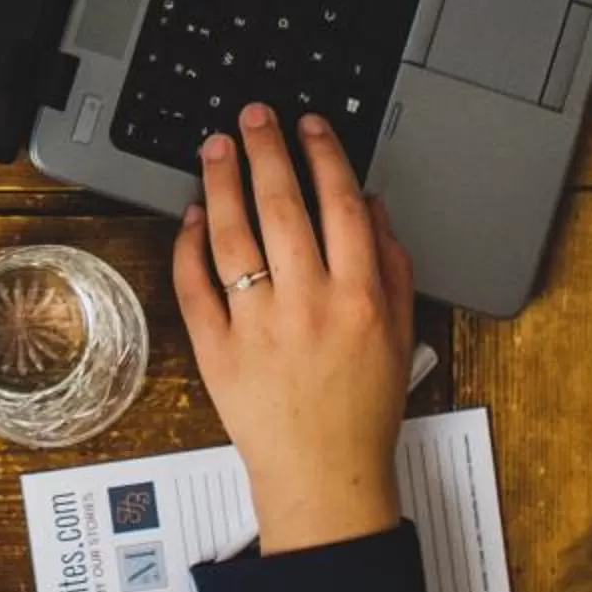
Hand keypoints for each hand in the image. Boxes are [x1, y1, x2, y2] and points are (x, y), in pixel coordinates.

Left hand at [174, 108, 416, 553]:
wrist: (325, 475)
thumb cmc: (362, 408)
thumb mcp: (400, 333)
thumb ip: (390, 265)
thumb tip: (371, 205)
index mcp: (359, 298)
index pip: (339, 206)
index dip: (323, 156)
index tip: (309, 126)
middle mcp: (308, 305)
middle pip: (282, 207)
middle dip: (266, 150)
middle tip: (253, 116)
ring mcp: (258, 326)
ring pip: (233, 236)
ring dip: (222, 183)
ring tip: (216, 148)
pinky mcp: (217, 349)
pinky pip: (195, 285)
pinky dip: (190, 244)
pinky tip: (193, 215)